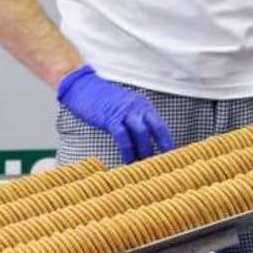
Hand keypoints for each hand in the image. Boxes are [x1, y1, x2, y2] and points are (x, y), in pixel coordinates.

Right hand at [57, 65, 175, 163]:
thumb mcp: (123, 108)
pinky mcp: (110, 118)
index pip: (161, 125)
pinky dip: (128, 151)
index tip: (170, 157)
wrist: (81, 87)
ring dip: (144, 151)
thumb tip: (142, 142)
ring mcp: (124, 112)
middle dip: (161, 147)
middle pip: (156, 128)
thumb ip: (134, 120)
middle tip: (162, 164)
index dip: (167, 142)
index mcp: (143, 105)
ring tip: (144, 165)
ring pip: (142, 133)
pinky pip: (123, 137)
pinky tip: (128, 161)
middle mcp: (137, 107)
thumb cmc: (100, 101)